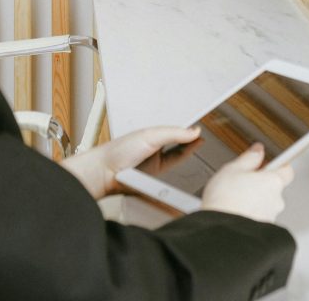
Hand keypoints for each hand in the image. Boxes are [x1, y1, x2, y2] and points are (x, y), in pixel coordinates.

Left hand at [62, 125, 200, 199]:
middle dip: (189, 141)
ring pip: (176, 158)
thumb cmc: (119, 150)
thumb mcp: (150, 136)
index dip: (186, 130)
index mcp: (150, 134)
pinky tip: (188, 163)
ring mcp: (154, 164)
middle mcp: (153, 148)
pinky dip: (180, 168)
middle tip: (202, 138)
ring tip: (199, 145)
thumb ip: (173, 134)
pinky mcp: (154, 178)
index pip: (173, 130)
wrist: (105, 172)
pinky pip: (171, 172)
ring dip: (187, 153)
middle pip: (176, 144)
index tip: (198, 128)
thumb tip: (193, 131)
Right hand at [202, 143, 293, 223]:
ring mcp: (271, 217)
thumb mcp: (233, 169)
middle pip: (275, 187)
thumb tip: (258, 150)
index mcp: (273, 182)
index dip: (277, 165)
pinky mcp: (263, 230)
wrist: (221, 230)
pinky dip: (252, 214)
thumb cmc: (226, 199)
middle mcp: (277, 200)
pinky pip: (261, 218)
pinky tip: (237, 211)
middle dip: (262, 183)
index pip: (287, 170)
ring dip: (256, 200)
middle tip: (244, 181)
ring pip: (267, 204)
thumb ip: (249, 158)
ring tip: (236, 198)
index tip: (268, 163)